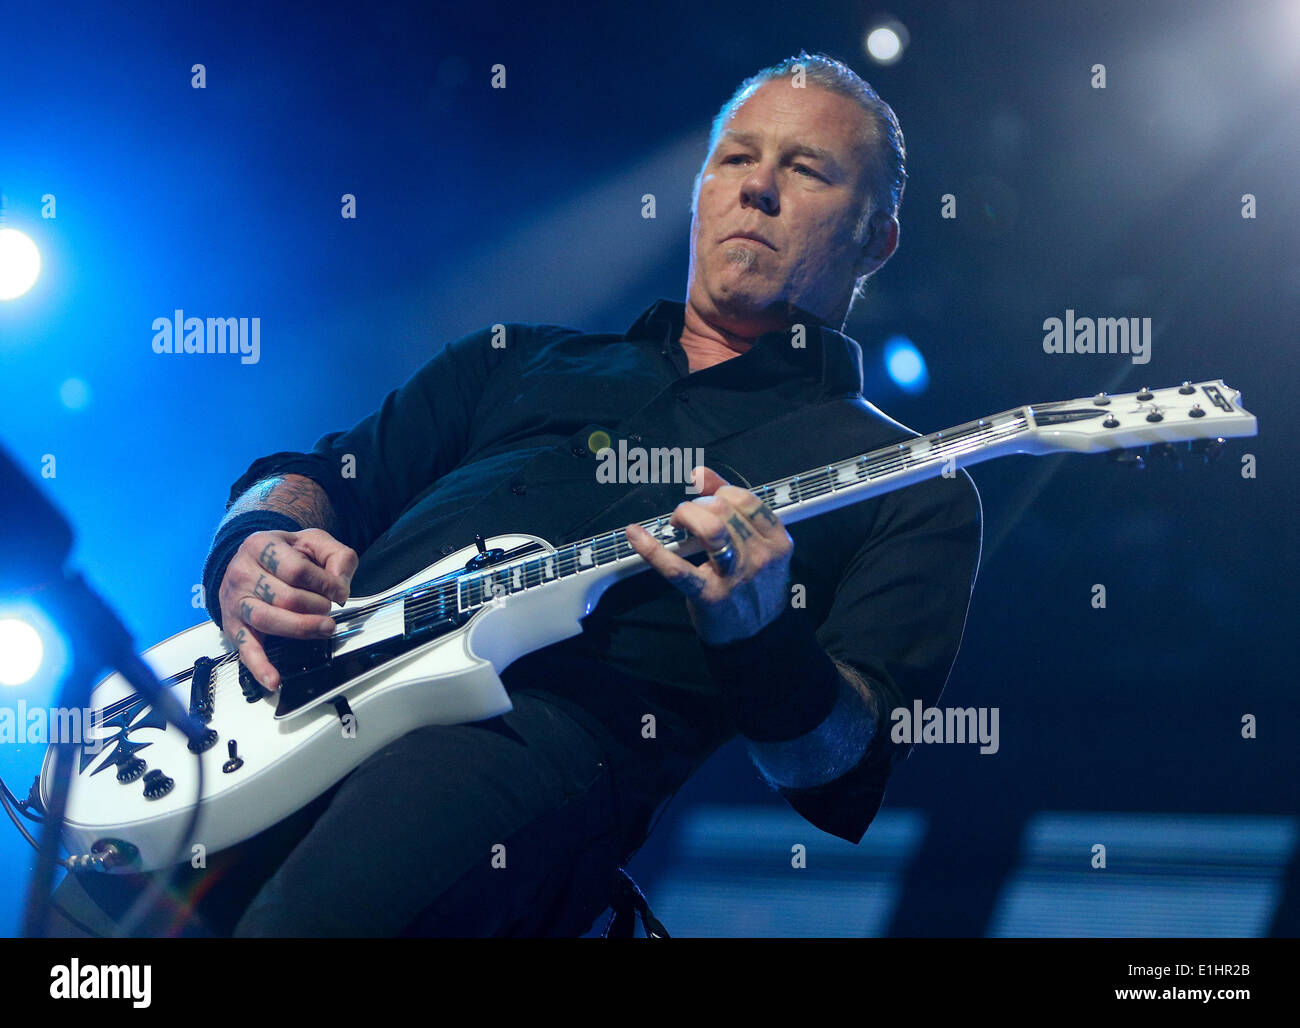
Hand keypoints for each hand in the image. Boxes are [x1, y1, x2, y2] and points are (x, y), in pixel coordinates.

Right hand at [218, 528, 357, 689]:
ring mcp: (236, 601)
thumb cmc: (284, 553)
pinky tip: (274, 679)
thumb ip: (337, 556)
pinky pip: (245, 649)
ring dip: (302, 628)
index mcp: (261, 546)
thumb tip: (340, 585)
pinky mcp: (234, 626)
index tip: (339, 591)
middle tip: (328, 608)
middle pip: (285, 598)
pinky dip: (259, 667)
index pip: (297, 570)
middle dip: (317, 606)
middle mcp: (242, 573)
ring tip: (324, 628)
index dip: (325, 584)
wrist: (250, 559)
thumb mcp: (313, 542)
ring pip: (268, 620)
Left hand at [625, 466, 791, 645]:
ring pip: (710, 528)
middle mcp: (760, 556)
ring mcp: (735, 577)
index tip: (701, 491)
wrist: (757, 637)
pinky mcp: (709, 596)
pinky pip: (677, 568)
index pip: (746, 499)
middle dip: (697, 505)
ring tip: (676, 524)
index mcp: (777, 541)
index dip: (718, 489)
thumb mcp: (759, 548)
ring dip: (685, 516)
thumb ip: (736, 511)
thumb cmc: (754, 586)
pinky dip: (652, 548)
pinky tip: (635, 535)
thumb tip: (700, 474)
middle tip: (686, 517)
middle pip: (724, 510)